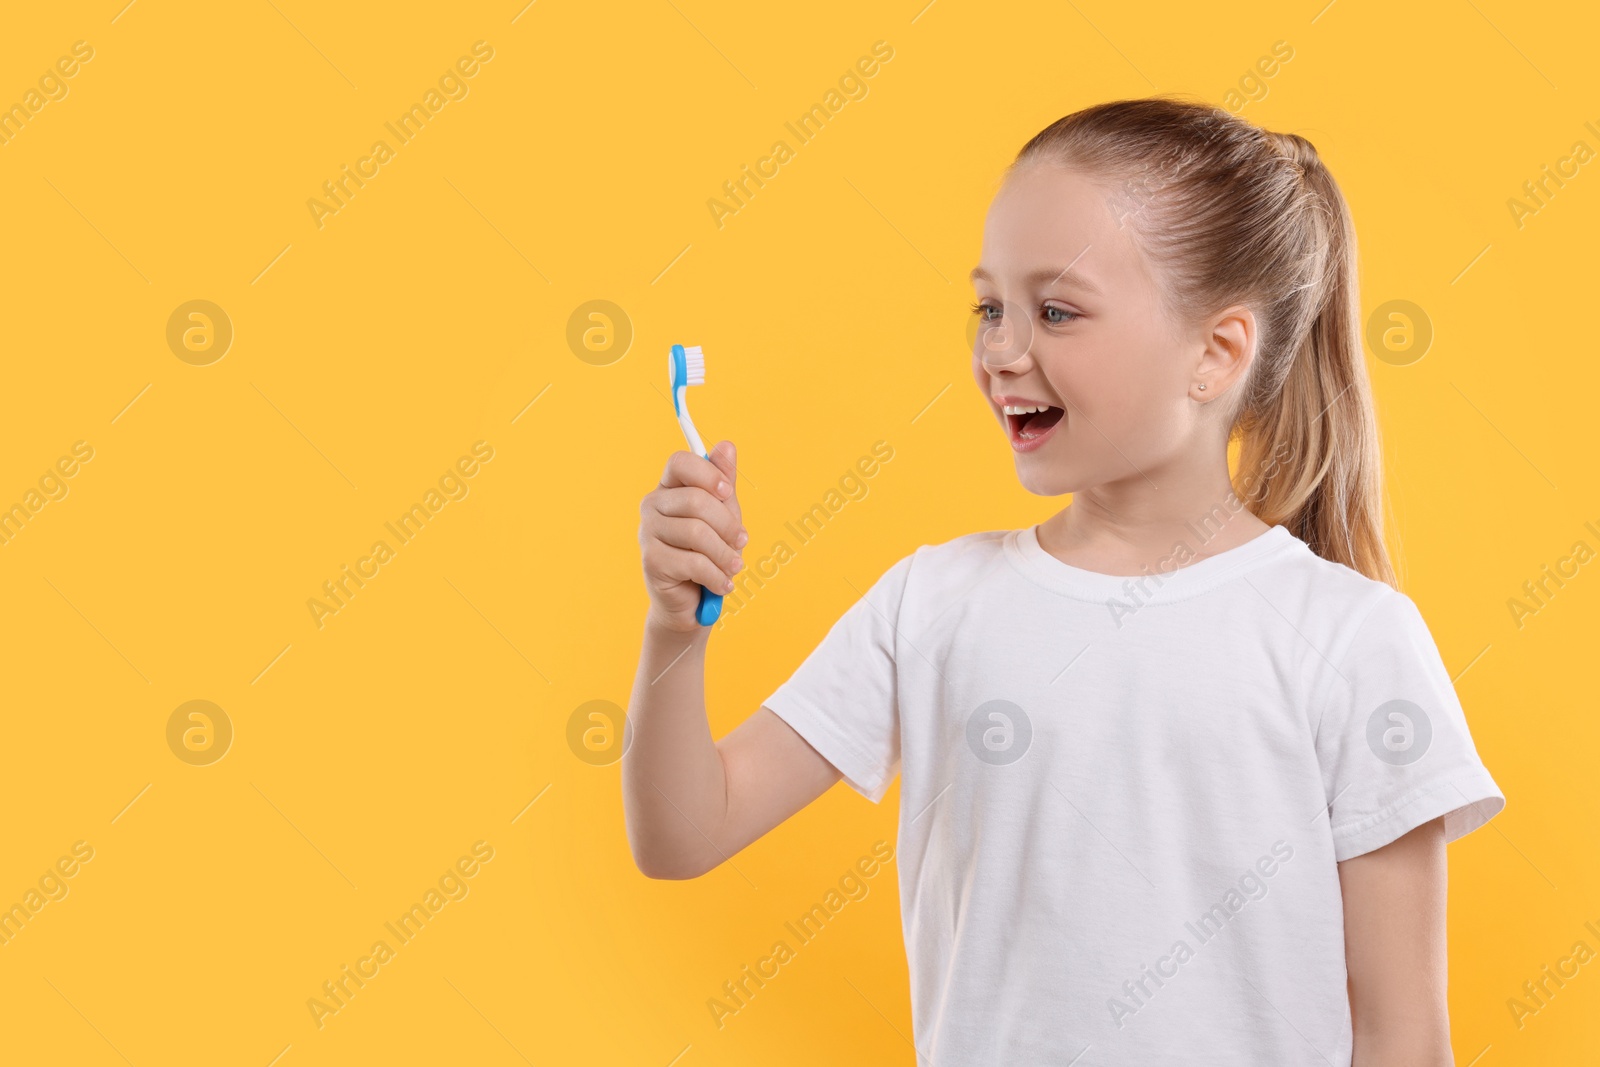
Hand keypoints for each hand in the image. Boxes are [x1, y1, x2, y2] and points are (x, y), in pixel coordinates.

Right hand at [639, 440, 746, 632]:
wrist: (691, 602)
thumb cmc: (708, 553)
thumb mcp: (724, 515)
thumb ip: (724, 483)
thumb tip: (727, 445)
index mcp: (669, 488)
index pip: (680, 462)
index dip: (707, 473)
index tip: (727, 492)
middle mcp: (652, 506)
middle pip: (696, 500)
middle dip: (728, 525)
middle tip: (742, 542)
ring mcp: (648, 533)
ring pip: (697, 533)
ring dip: (725, 554)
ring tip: (733, 568)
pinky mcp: (651, 561)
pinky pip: (692, 562)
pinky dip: (716, 576)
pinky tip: (722, 584)